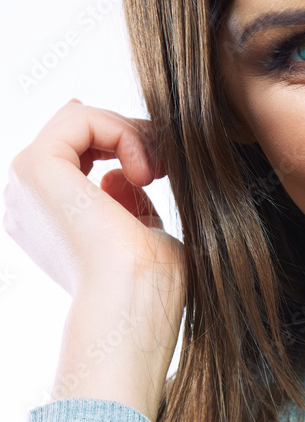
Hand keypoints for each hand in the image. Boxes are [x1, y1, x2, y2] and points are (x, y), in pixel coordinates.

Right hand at [3, 99, 186, 420]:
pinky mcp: (36, 167)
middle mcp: (30, 204)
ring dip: (129, 133)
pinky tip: (143, 171)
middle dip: (129, 136)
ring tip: (153, 172)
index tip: (157, 174)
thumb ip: (127, 202)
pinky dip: (122, 131)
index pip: (79, 156)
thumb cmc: (150, 284)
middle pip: (80, 134)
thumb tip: (117, 174)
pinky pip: (80, 117)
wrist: (133, 304)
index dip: (123, 145)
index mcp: (49, 222)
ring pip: (79, 120)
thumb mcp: (142, 233)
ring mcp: (26, 186)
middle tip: (160, 169)